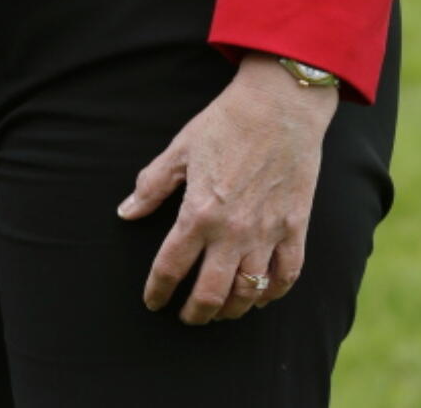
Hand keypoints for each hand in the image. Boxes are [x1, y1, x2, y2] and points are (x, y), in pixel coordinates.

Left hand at [116, 53, 337, 323]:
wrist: (280, 104)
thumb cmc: (226, 121)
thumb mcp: (181, 148)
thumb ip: (152, 185)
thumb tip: (126, 212)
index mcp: (199, 211)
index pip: (171, 266)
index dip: (157, 290)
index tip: (152, 301)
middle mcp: (232, 231)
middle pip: (210, 293)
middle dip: (194, 313)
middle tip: (186, 317)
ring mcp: (266, 232)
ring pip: (247, 293)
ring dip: (231, 310)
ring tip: (220, 311)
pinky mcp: (294, 227)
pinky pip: (286, 276)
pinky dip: (272, 293)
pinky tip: (261, 297)